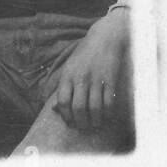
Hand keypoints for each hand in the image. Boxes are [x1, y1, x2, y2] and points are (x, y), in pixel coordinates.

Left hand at [53, 8, 131, 131]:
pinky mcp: (110, 81)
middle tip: (83, 127)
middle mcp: (80, 79)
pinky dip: (107, 113)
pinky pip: (108, 102)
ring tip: (95, 124)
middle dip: (80, 122)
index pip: (63, 101)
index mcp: (67, 76)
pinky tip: (105, 116)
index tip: (70, 122)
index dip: (66, 116)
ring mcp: (96, 80)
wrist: (104, 39)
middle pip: (78, 107)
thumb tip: (56, 108)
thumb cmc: (84, 55)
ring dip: (95, 120)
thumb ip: (63, 86)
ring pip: (94, 108)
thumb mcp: (69, 67)